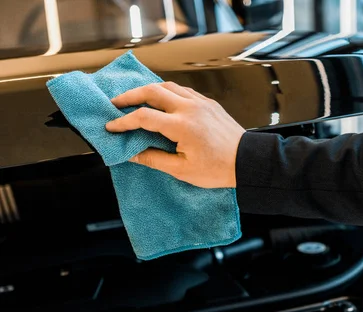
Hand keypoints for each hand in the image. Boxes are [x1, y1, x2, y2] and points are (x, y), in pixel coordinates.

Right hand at [105, 82, 244, 187]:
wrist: (246, 161)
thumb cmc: (217, 170)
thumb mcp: (182, 170)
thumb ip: (154, 159)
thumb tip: (132, 154)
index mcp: (182, 126)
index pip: (144, 117)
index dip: (124, 121)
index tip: (111, 126)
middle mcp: (190, 108)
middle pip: (152, 91)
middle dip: (130, 96)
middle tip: (116, 103)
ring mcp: (200, 102)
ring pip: (168, 86)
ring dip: (148, 90)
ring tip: (135, 99)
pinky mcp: (208, 102)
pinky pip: (182, 90)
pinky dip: (167, 92)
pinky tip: (161, 100)